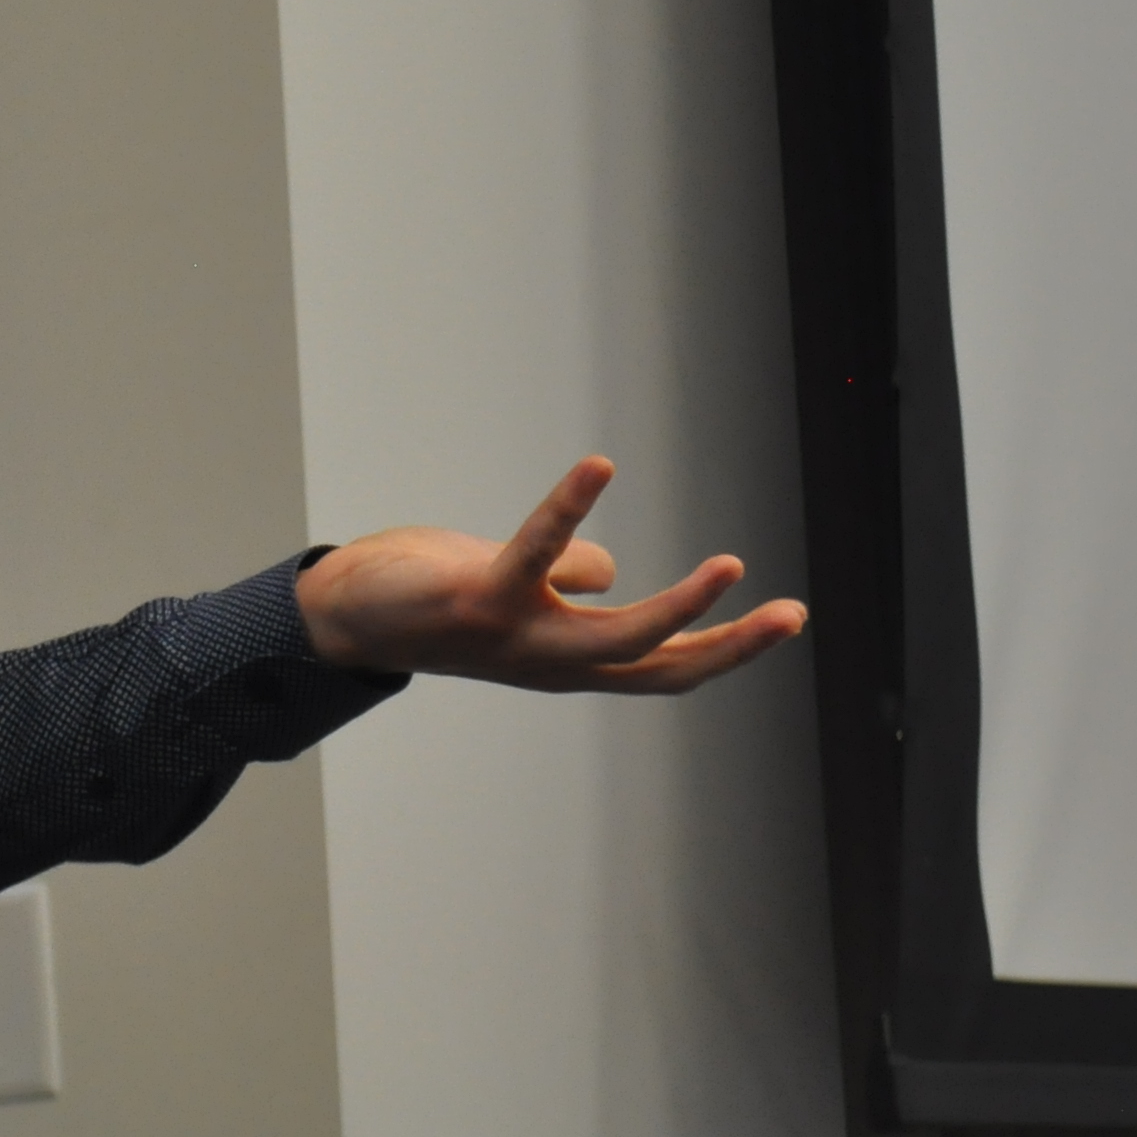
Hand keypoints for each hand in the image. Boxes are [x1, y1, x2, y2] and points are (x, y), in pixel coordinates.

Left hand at [295, 456, 802, 693]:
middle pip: (660, 666)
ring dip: (680, 605)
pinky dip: (571, 508)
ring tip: (730, 565)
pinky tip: (600, 467)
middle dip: (733, 647)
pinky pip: (539, 551)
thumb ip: (567, 585)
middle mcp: (550, 664)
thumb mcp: (514, 594)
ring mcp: (519, 637)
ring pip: (619, 635)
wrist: (344, 619)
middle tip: (793, 613)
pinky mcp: (482, 597)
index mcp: (567, 662)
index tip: (783, 621)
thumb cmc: (432, 599)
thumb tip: (606, 567)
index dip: (724, 651)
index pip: (662, 668)